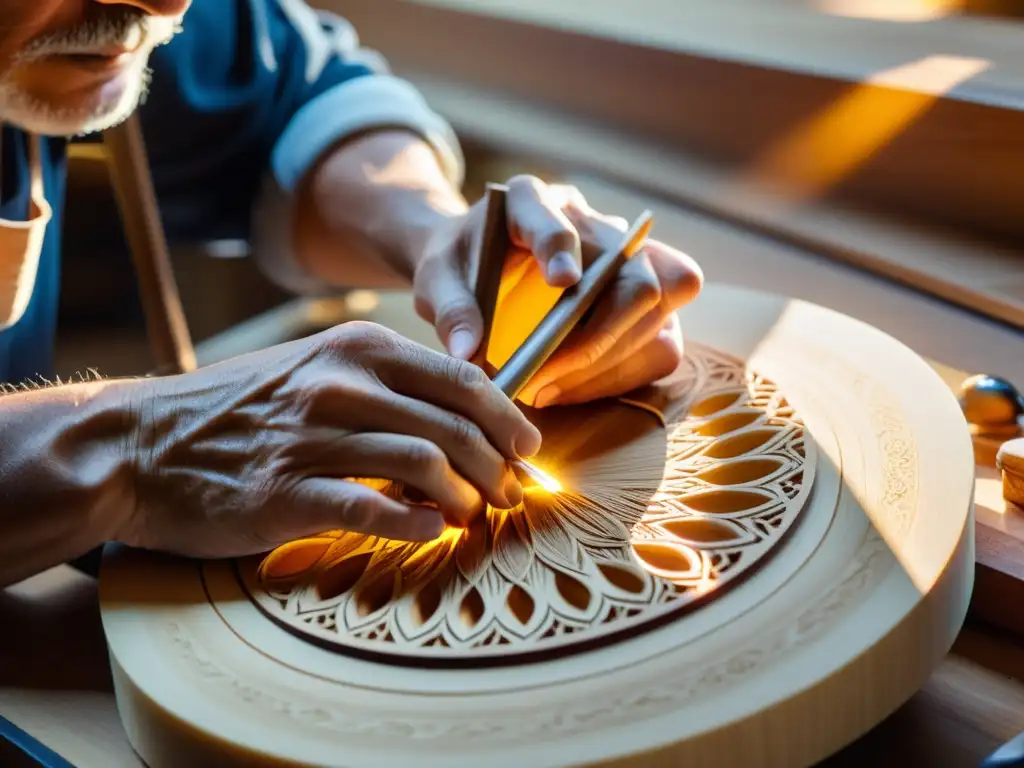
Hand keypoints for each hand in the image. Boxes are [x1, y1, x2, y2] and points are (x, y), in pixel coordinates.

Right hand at [116, 322, 541, 557]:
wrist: (140, 443)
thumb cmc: (240, 410)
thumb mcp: (315, 368)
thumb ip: (385, 385)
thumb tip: (464, 418)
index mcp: (357, 349)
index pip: (463, 380)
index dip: (509, 419)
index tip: (528, 449)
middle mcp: (340, 384)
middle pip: (456, 427)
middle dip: (498, 468)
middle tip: (510, 495)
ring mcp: (312, 437)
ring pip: (426, 466)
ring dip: (466, 500)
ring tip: (472, 516)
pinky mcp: (284, 493)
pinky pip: (374, 511)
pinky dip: (417, 526)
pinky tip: (432, 534)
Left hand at [412, 176, 703, 406]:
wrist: (476, 262)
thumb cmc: (459, 265)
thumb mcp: (436, 276)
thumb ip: (449, 307)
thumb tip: (465, 353)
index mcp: (535, 201)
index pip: (562, 220)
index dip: (565, 248)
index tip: (561, 282)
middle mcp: (594, 225)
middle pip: (638, 278)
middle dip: (597, 339)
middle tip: (541, 378)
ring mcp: (628, 262)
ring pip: (661, 313)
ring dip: (610, 363)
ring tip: (548, 389)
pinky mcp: (643, 302)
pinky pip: (661, 345)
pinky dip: (622, 373)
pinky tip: (572, 387)